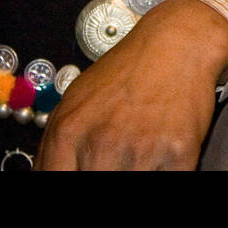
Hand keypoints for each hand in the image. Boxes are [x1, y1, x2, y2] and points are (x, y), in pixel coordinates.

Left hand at [34, 0, 227, 169]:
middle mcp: (101, 143)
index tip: (82, 171)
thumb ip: (55, 146)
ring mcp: (140, 151)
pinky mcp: (179, 154)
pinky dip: (162, 172)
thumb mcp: (75, 101)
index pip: (53, 181)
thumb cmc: (127, 70)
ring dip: (135, 173)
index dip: (63, 185)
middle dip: (104, 172)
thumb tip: (47, 174)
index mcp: (69, 131)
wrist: (178, 43)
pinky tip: (160, 156)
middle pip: (94, 185)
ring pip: (131, 185)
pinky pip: (169, 181)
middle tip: (113, 161)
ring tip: (138, 155)